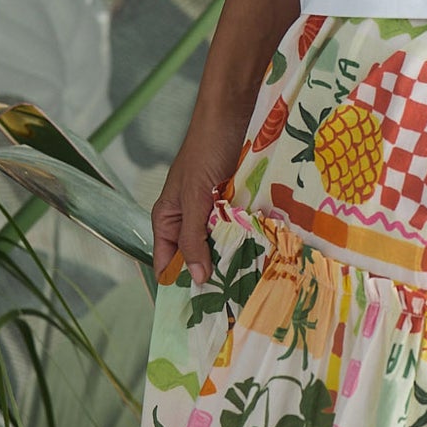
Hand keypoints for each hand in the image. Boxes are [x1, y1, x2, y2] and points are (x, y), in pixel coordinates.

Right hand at [152, 91, 254, 286]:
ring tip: (248, 285)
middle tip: (230, 303)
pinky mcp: (234, 203)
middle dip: (209, 275)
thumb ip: (192, 237)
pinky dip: (246, 241)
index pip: (166, 263)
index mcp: (167, 218)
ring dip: (231, 259)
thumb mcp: (195, 197)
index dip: (179, 285)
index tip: (198, 313)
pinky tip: (260, 256)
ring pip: (219, 245)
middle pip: (194, 257)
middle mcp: (187, 217)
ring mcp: (212, 211)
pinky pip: (238, 229)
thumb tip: (195, 278)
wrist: (231, 113)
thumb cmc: (205, 150)